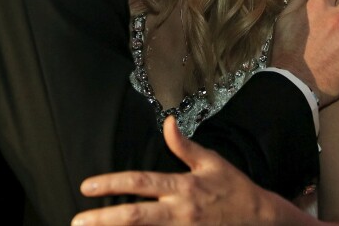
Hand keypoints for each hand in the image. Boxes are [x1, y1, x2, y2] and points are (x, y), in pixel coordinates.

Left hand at [72, 117, 308, 225]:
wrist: (260, 221)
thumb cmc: (234, 188)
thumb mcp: (211, 162)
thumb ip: (185, 146)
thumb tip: (168, 122)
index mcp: (183, 187)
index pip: (141, 182)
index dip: (113, 184)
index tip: (88, 187)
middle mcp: (179, 212)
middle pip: (135, 216)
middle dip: (104, 219)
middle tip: (79, 221)